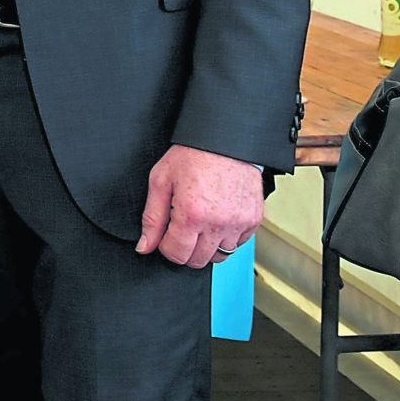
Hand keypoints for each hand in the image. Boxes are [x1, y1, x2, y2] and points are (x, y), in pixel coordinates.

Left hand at [136, 144, 263, 267]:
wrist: (224, 140)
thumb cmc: (192, 156)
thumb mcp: (160, 181)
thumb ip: (152, 218)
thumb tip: (145, 246)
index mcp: (192, 214)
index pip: (176, 254)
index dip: (165, 247)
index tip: (165, 235)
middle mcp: (219, 222)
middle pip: (198, 260)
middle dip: (184, 249)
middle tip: (181, 228)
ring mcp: (240, 223)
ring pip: (220, 255)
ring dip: (207, 245)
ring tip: (200, 222)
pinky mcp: (254, 220)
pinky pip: (239, 243)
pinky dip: (226, 237)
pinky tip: (217, 218)